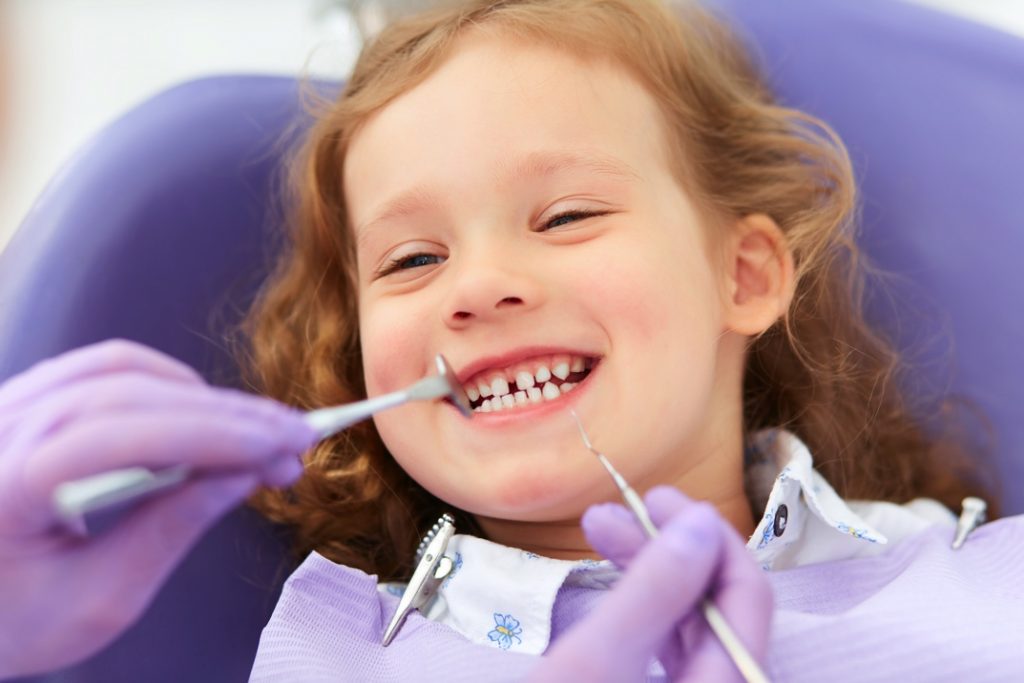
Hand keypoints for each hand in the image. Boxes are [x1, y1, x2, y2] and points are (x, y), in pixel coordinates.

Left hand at [0, 340, 316, 677]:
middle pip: (133, 395)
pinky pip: (104, 369)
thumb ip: (170, 532)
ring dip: (203, 397)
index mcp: (6, 484)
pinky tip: (206, 414)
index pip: (125, 436)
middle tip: (295, 438)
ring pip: (123, 372)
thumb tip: (245, 475)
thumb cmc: (10, 622)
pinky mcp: (26, 399)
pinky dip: (167, 385)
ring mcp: (9, 405)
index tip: (281, 446)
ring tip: (260, 431)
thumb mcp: (97, 602)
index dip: (214, 436)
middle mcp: (1, 428)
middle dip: (227, 415)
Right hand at [532, 486, 771, 681]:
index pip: (747, 599)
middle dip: (668, 549)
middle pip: (717, 608)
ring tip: (597, 529)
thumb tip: (699, 522)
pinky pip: (667, 647)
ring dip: (651, 571)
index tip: (658, 498)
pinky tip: (612, 579)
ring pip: (689, 624)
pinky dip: (641, 607)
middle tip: (617, 510)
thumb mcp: (591, 665)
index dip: (709, 538)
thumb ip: (651, 593)